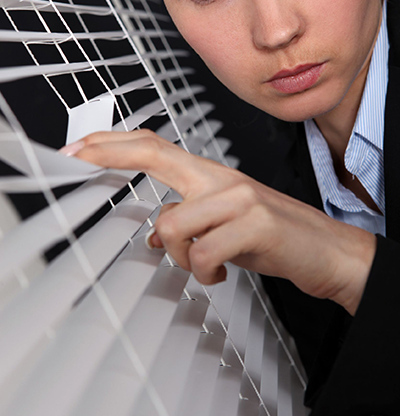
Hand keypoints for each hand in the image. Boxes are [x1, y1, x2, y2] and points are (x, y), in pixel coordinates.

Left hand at [61, 130, 376, 314]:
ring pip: (171, 225)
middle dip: (108, 153)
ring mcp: (238, 197)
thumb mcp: (224, 224)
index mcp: (211, 176)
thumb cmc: (273, 235)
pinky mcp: (254, 224)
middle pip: (155, 153)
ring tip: (203, 264)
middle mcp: (221, 179)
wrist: (326, 249)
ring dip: (178, 256)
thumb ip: (190, 222)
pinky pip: (202, 254)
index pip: (156, 147)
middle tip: (77, 156)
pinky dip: (204, 272)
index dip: (115, 143)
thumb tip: (151, 236)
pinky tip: (219, 272)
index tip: (81, 146)